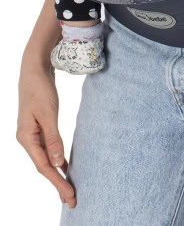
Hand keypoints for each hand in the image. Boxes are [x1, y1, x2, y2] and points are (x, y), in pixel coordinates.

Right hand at [17, 55, 76, 208]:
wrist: (34, 68)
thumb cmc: (40, 88)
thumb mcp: (48, 113)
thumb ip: (53, 138)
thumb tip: (58, 163)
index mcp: (26, 138)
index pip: (44, 166)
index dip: (57, 182)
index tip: (70, 194)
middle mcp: (27, 139)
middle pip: (44, 166)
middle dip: (58, 183)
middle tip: (73, 199)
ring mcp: (32, 134)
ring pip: (46, 159)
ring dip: (58, 173)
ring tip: (69, 188)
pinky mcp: (39, 127)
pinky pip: (49, 149)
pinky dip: (57, 159)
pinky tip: (65, 166)